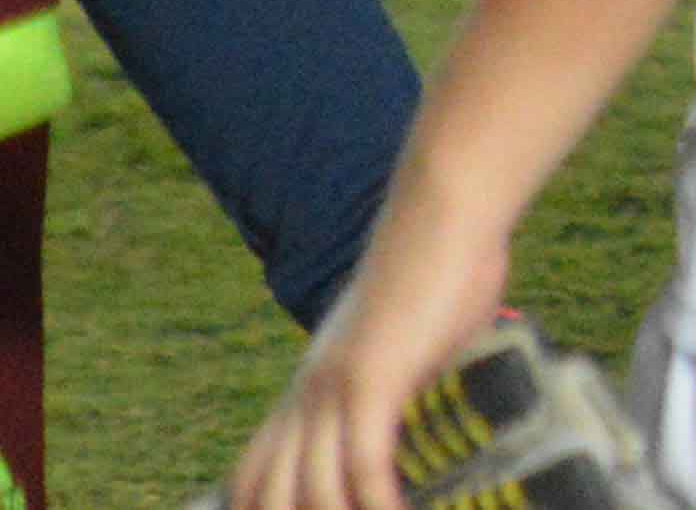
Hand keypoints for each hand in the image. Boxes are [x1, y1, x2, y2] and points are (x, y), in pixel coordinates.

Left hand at [237, 182, 512, 509]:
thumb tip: (428, 407)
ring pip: (312, 490)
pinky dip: (379, 502)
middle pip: (269, 493)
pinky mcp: (372, 378)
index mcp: (309, 386)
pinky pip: (364, 463)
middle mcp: (307, 394)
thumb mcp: (408, 340)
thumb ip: (403, 381)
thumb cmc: (439, 269)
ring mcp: (333, 388)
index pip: (252, 475)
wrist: (443, 214)